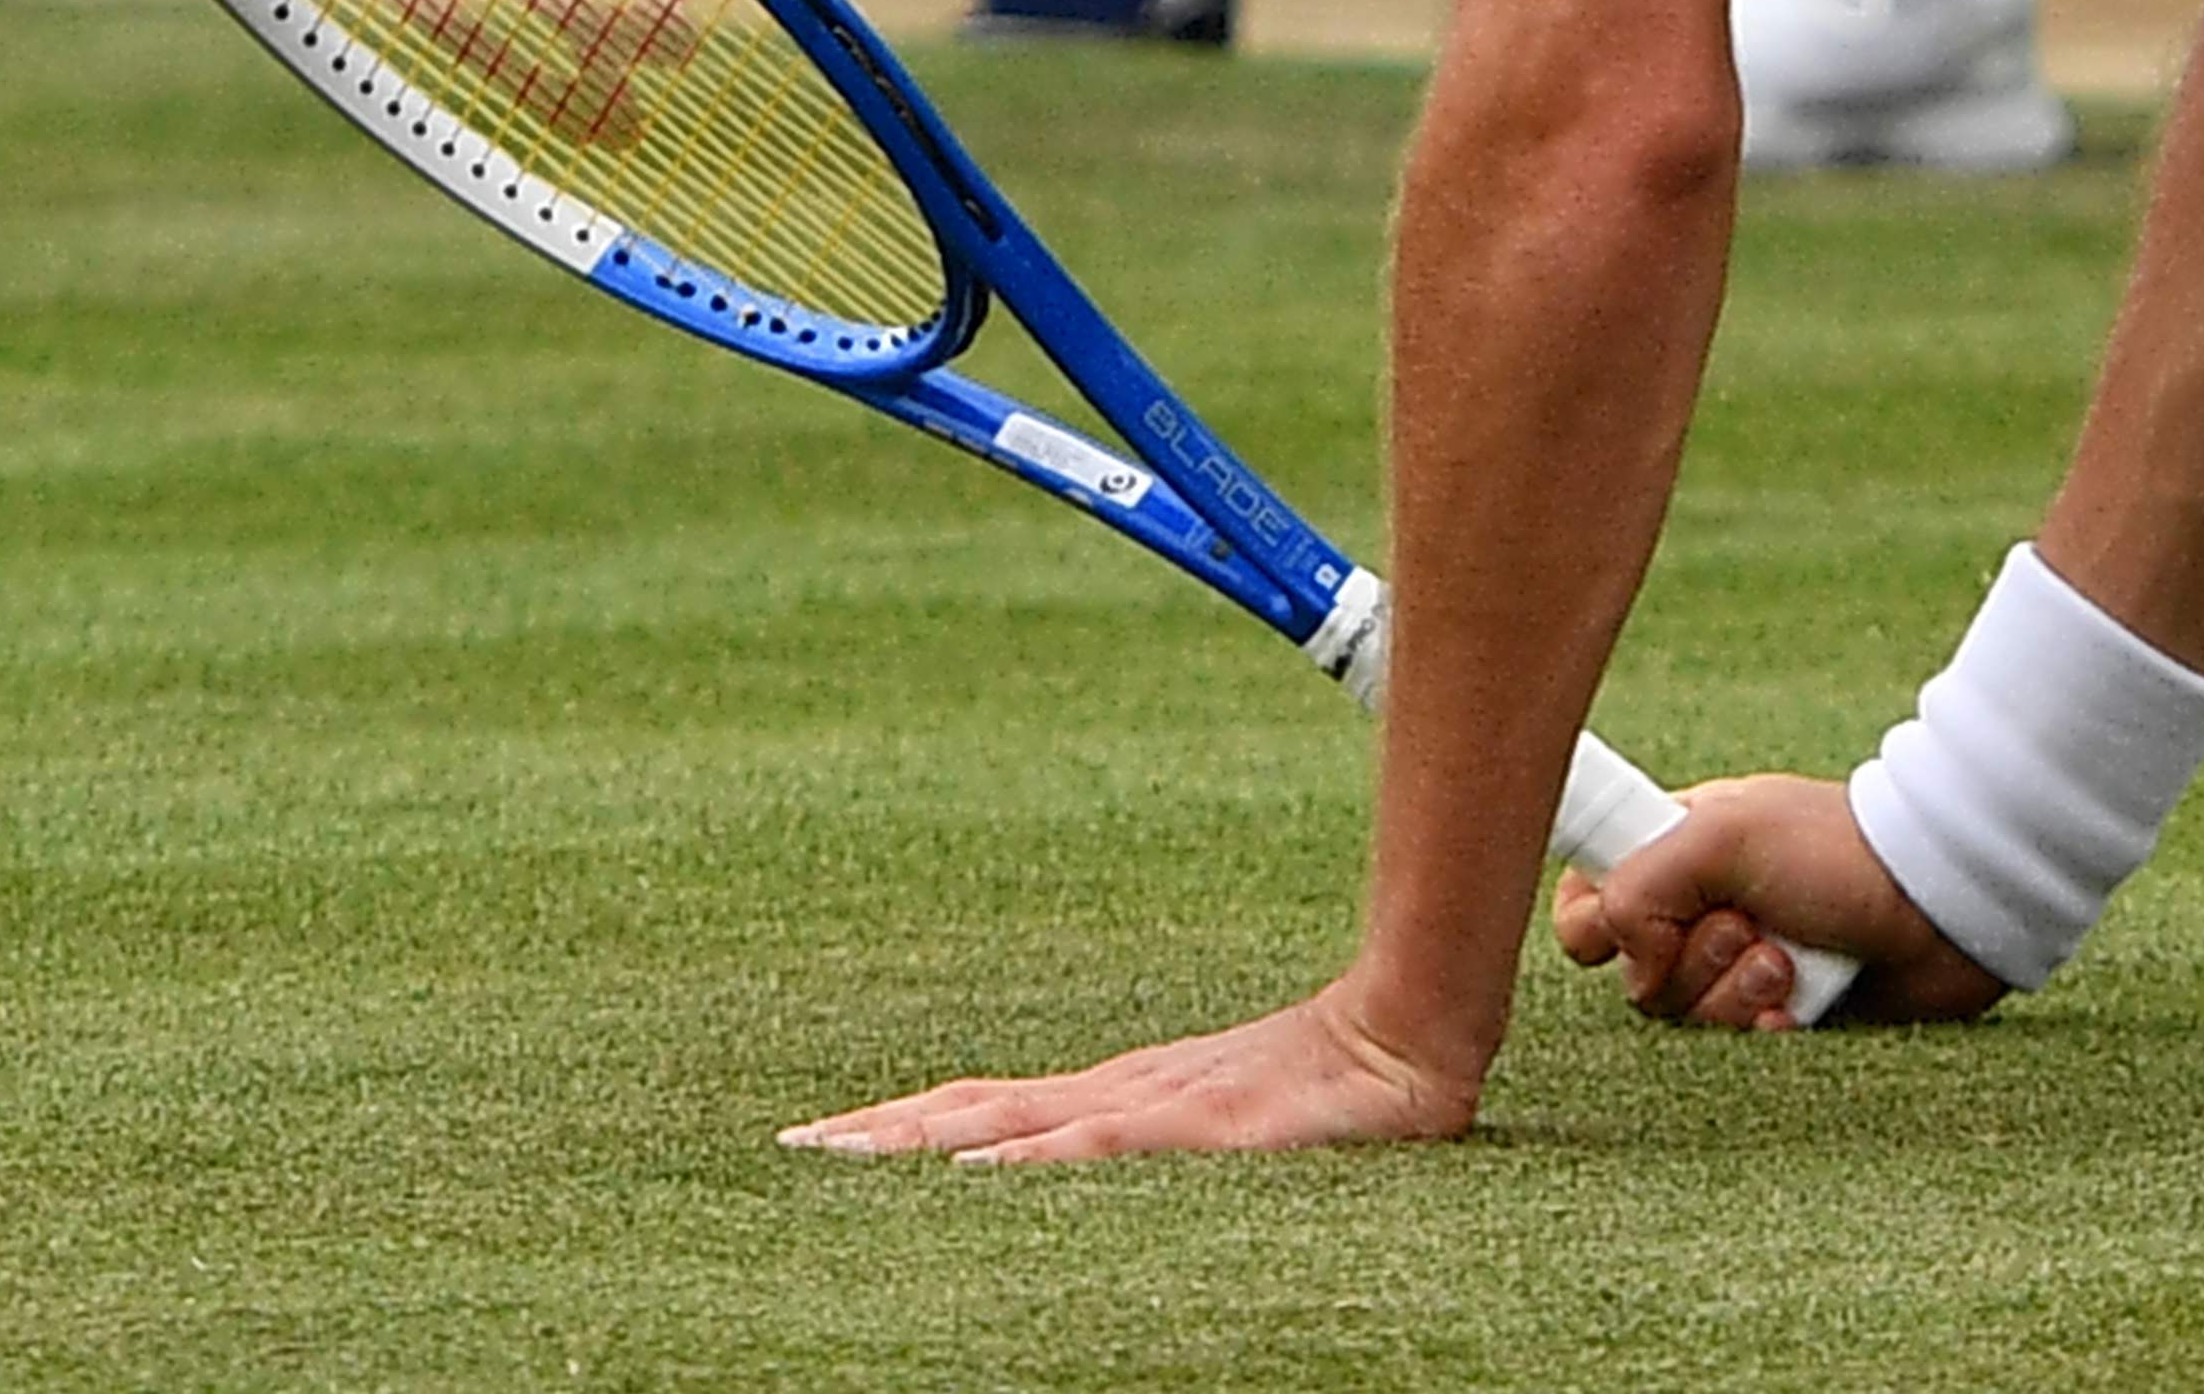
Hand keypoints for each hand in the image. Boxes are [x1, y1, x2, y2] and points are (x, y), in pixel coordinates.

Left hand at [775, 979, 1482, 1163]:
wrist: (1410, 1037)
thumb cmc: (1327, 1092)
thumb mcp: (1217, 1125)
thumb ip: (1152, 1138)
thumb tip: (1072, 1160)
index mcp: (1114, 1094)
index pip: (982, 1107)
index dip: (900, 1123)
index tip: (820, 1141)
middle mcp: (1115, 1092)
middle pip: (973, 1109)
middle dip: (880, 1133)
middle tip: (793, 1150)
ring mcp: (1155, 1104)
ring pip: (1012, 1119)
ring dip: (922, 1137)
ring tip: (843, 1154)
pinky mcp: (1200, 1127)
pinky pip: (1098, 1142)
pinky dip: (1029, 1153)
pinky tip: (977, 1165)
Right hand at [1553, 773, 2007, 1028]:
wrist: (1943, 903)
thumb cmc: (1839, 850)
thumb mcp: (1723, 833)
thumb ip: (1638, 886)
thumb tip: (1625, 960)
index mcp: (1681, 850)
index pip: (1589, 899)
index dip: (1591, 923)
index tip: (1623, 923)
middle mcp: (1703, 910)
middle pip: (1633, 975)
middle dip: (1687, 960)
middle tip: (1745, 924)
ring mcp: (1743, 967)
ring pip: (1685, 1018)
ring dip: (1733, 993)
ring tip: (1788, 959)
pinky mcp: (1782, 1016)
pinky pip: (1738, 1050)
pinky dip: (1766, 1028)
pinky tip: (1800, 1004)